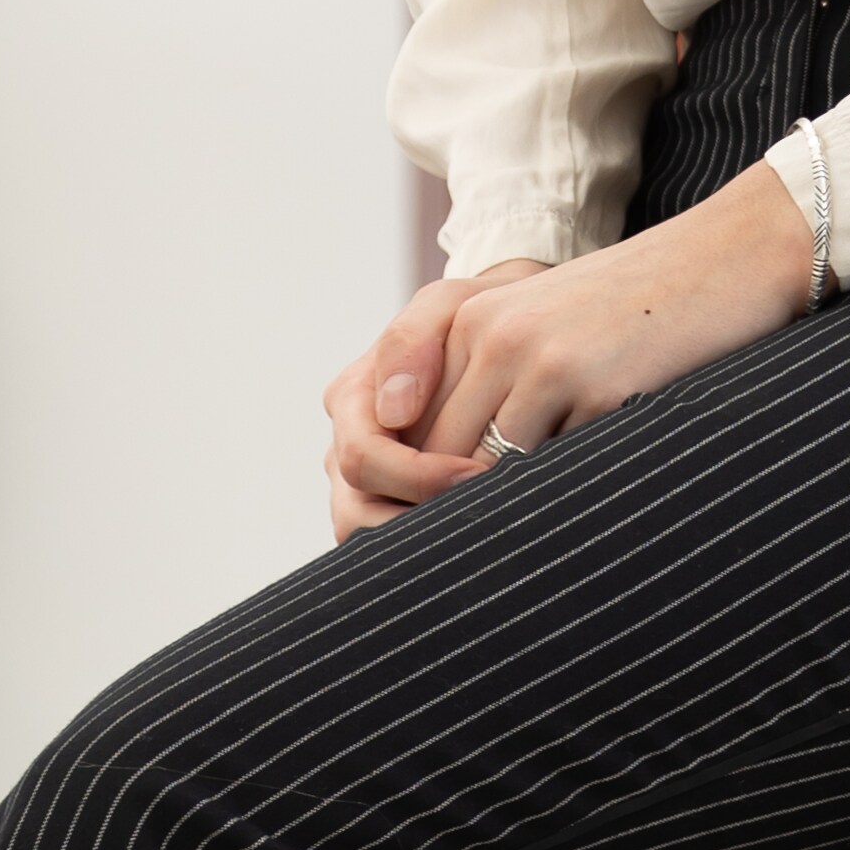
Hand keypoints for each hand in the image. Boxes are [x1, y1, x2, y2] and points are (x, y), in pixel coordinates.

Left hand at [321, 168, 815, 539]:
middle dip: (454, 511)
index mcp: (472, 319)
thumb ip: (495, 377)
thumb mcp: (552, 320)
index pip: (417, 427)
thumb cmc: (647, 301)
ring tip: (526, 547)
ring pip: (492, 472)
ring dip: (505, 512)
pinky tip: (585, 506)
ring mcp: (545, 362)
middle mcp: (496, 338)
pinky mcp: (599, 389)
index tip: (448, 528)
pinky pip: (558, 470)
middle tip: (475, 562)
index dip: (426, 487)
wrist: (734, 253)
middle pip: (440, 456)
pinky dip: (565, 495)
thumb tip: (460, 478)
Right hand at [327, 263, 550, 536]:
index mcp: (352, 399)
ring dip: (423, 540)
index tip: (479, 472)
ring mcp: (365, 480)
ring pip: (370, 539)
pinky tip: (477, 531)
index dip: (419, 476)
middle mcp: (348, 444)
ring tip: (480, 526)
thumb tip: (392, 411)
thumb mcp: (449, 305)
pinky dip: (431, 543)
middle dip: (421, 517)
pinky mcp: (391, 504)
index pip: (364, 459)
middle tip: (487, 508)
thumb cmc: (476, 315)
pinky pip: (397, 543)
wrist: (501, 332)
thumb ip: (412, 340)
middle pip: (357, 512)